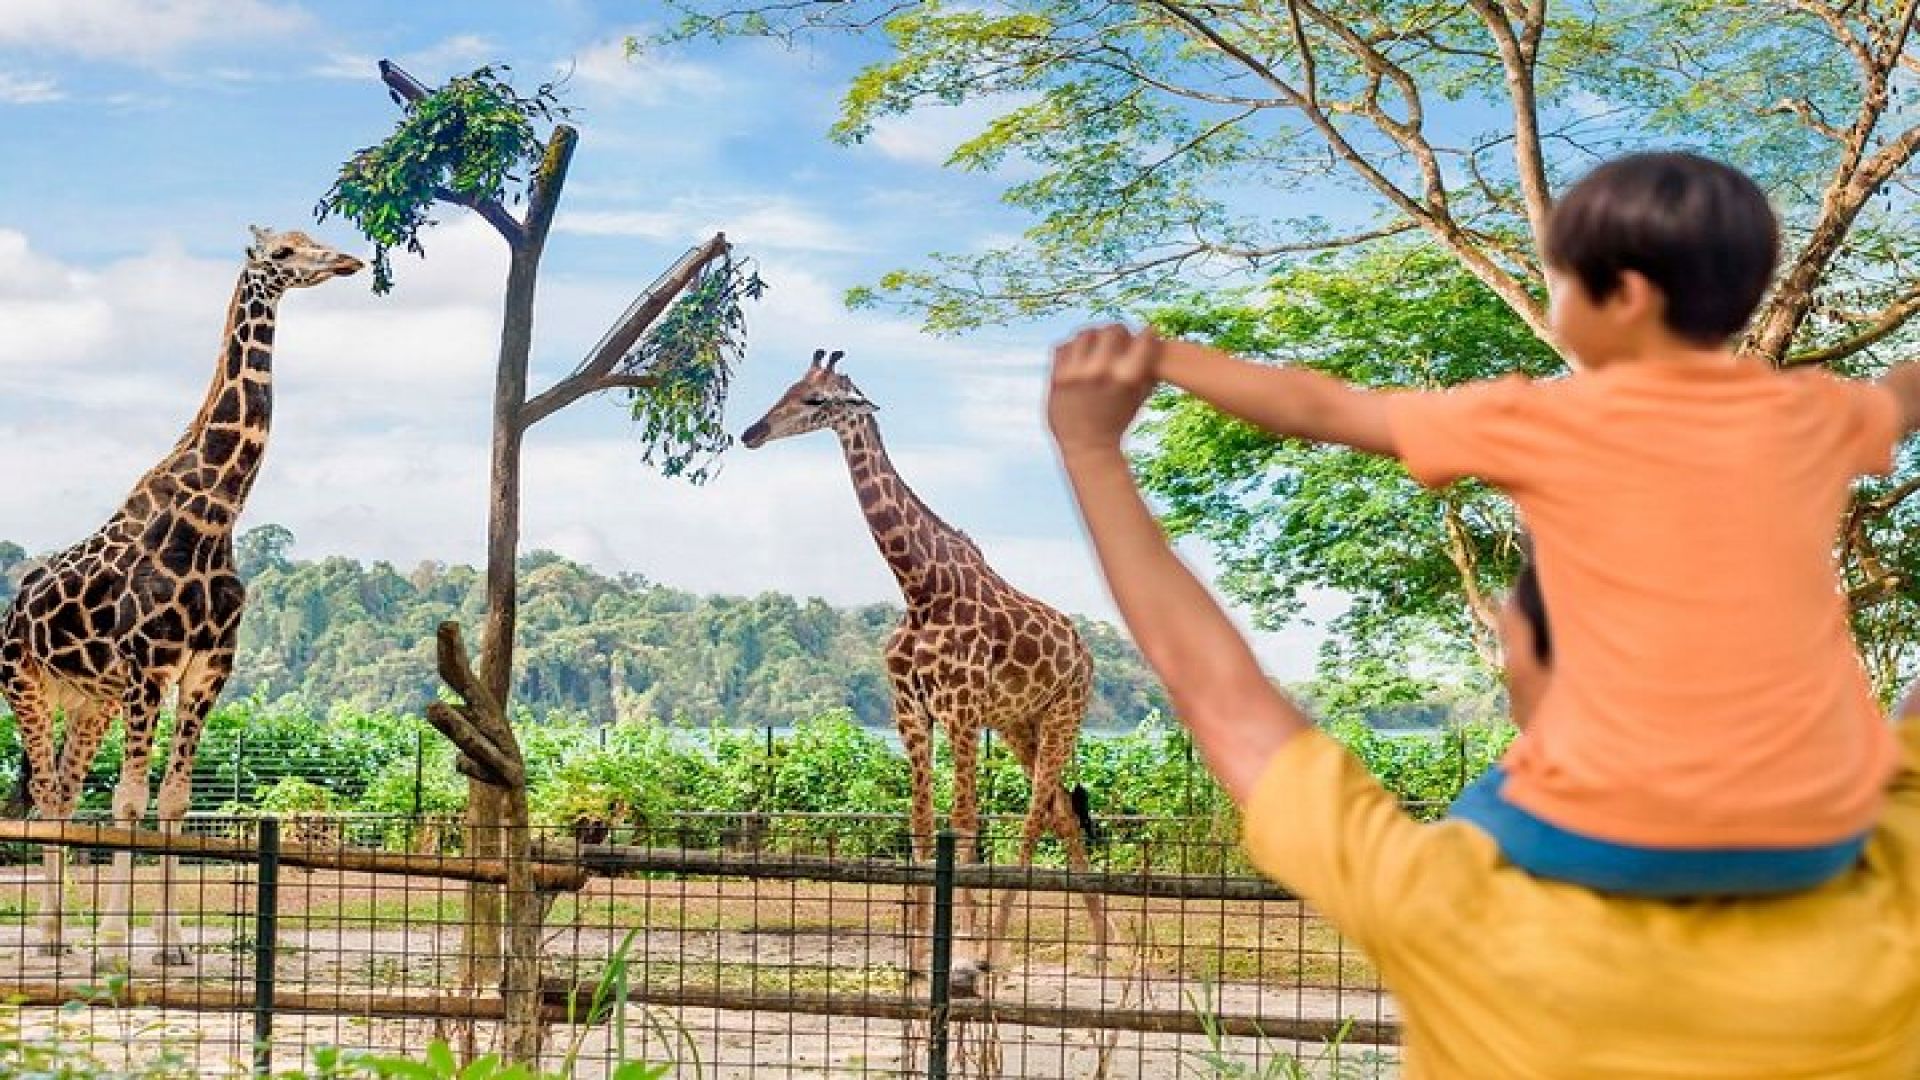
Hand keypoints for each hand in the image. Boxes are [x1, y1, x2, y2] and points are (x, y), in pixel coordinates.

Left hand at [1048, 323, 1160, 456]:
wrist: (1088, 448)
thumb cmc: (1118, 421)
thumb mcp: (1140, 396)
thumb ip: (1148, 368)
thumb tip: (1153, 338)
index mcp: (1128, 376)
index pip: (1144, 337)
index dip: (1147, 336)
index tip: (1144, 339)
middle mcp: (1102, 370)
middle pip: (1113, 329)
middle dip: (1119, 334)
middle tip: (1119, 342)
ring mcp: (1077, 373)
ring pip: (1086, 333)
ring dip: (1094, 338)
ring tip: (1097, 349)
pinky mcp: (1057, 377)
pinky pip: (1064, 346)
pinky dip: (1073, 349)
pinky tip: (1079, 359)